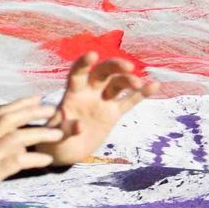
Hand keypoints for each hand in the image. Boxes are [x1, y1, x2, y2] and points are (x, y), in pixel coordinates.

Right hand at [0, 95, 66, 207]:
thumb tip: (19, 146)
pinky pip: (17, 161)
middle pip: (10, 119)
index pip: (1, 113)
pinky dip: (34, 159)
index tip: (39, 97)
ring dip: (40, 133)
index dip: (21, 103)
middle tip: (54, 109)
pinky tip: (47, 160)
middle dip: (33, 111)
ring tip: (59, 134)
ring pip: (17, 138)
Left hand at [34, 54, 159, 165]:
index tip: (93, 55)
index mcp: (71, 95)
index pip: (77, 74)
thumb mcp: (54, 137)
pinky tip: (155, 85)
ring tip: (138, 85)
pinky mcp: (113, 113)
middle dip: (115, 66)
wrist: (65, 153)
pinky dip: (141, 94)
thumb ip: (65, 130)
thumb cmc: (53, 142)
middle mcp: (88, 94)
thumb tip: (79, 125)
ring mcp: (102, 102)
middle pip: (102, 73)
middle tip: (128, 67)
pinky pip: (129, 101)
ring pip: (117, 84)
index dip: (83, 64)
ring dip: (129, 80)